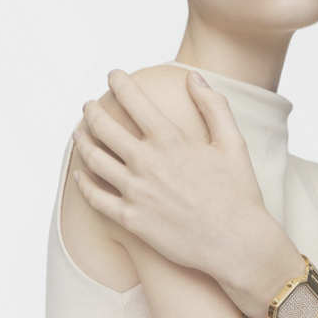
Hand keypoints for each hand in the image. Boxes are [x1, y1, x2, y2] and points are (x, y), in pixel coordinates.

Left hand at [71, 69, 276, 284]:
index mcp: (170, 139)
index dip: (119, 82)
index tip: (113, 74)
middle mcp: (147, 162)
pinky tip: (80, 176)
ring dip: (82, 141)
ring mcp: (136, 192)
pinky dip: (83, 184)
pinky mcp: (131, 220)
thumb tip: (193, 77)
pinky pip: (96, 199)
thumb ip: (213, 105)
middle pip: (104, 127)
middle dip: (92, 111)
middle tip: (89, 105)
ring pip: (94, 160)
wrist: (237, 243)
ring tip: (79, 133)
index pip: (133, 100)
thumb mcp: (233, 142)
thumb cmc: (239, 192)